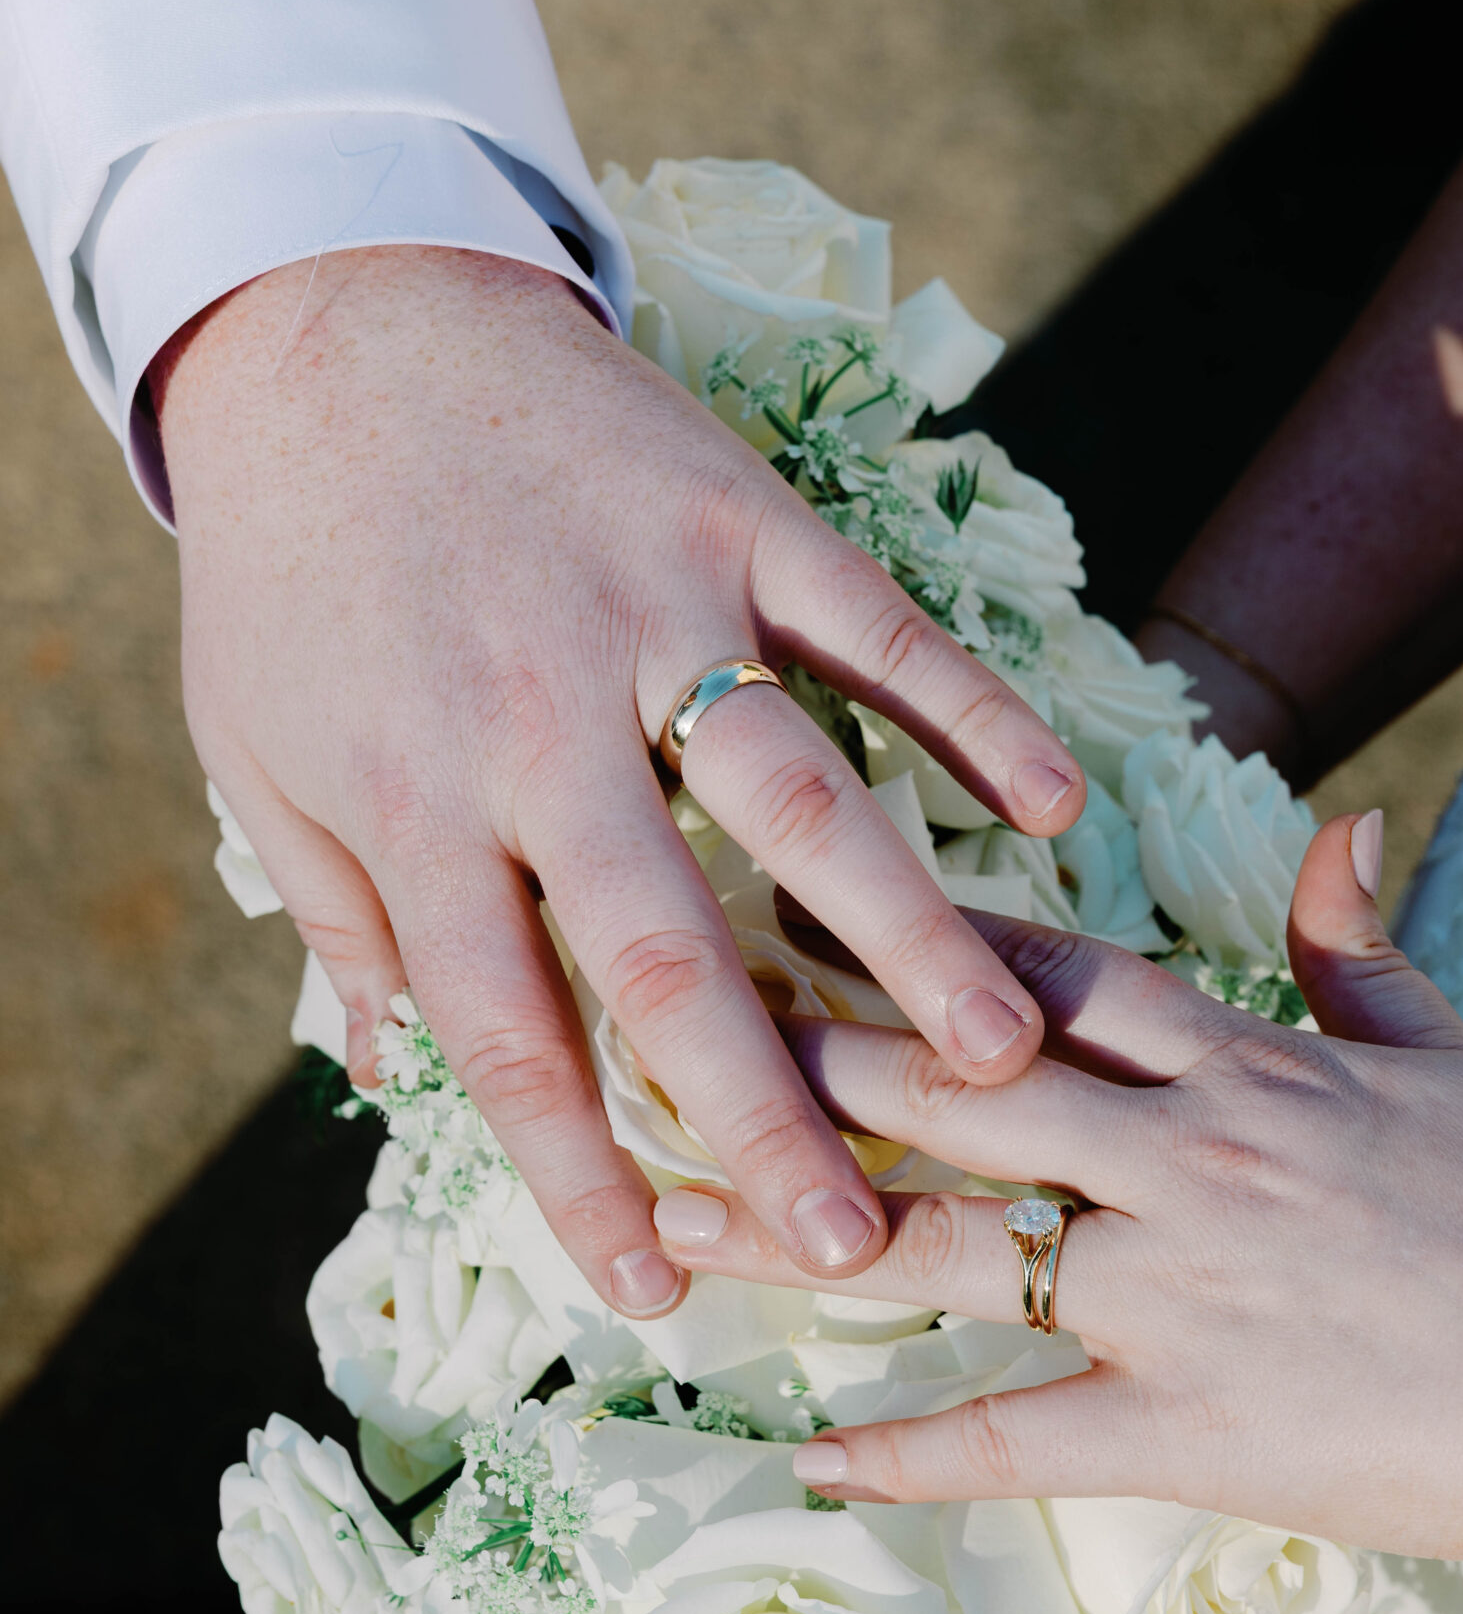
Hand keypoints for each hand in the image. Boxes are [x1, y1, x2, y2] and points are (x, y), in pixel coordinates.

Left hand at [156, 248, 1084, 1317]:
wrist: (337, 321)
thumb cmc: (297, 565)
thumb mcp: (258, 752)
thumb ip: (338, 916)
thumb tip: (385, 1077)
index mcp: (418, 802)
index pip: (509, 1031)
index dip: (581, 1176)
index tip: (653, 1292)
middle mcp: (543, 726)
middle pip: (668, 952)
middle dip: (767, 1109)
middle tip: (858, 1239)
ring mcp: (659, 612)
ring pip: (799, 797)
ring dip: (908, 931)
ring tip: (998, 1051)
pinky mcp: (741, 519)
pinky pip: (875, 627)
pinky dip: (969, 711)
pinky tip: (1053, 805)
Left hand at [654, 813, 1462, 1592]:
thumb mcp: (1456, 1053)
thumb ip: (1359, 947)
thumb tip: (1338, 831)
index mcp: (1245, 1062)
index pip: (1046, 974)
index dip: (911, 939)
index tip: (798, 901)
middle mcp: (1185, 1157)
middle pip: (954, 1085)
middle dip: (803, 1055)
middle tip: (670, 1032)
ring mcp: (1177, 1294)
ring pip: (944, 1243)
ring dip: (793, 1231)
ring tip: (667, 1224)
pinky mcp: (1190, 1428)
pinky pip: (1020, 1438)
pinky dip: (912, 1454)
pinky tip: (809, 1464)